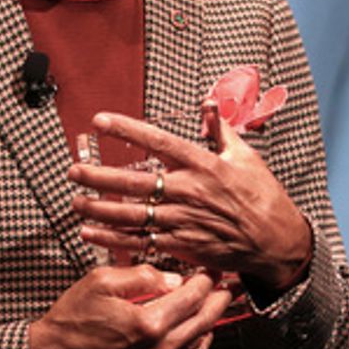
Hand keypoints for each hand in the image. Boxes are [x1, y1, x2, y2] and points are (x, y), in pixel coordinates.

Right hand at [27, 264, 232, 348]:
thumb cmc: (72, 318)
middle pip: (206, 320)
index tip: (214, 266)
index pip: (193, 295)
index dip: (208, 278)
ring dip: (213, 320)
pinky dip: (199, 342)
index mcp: (149, 322)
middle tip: (231, 283)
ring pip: (202, 342)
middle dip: (221, 298)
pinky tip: (198, 329)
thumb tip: (174, 279)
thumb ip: (143, 276)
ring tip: (217, 303)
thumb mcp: (101, 281)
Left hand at [68, 108, 312, 293]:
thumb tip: (209, 103)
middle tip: (73, 171)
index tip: (100, 120)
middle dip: (99, 176)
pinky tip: (90, 233)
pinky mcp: (181, 246)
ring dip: (99, 209)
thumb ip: (220, 129)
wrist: (275, 240)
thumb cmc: (262, 195)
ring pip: (132, 215)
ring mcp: (182, 221)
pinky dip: (113, 239)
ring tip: (75, 201)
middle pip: (134, 182)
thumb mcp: (244, 155)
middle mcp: (188, 191)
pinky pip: (140, 242)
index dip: (127, 129)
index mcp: (202, 164)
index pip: (158, 140)